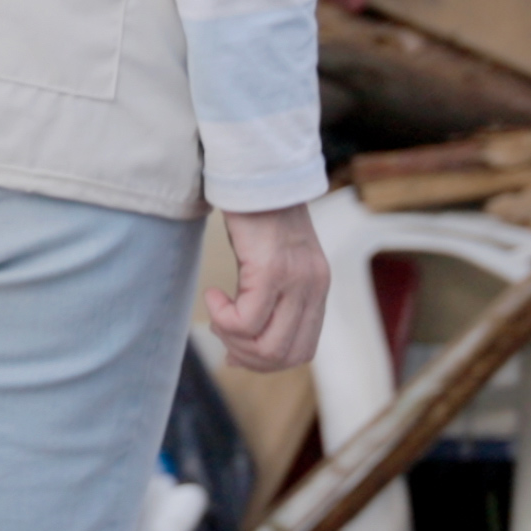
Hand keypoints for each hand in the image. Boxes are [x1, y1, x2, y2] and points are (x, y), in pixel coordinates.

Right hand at [208, 204, 328, 372]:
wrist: (256, 168)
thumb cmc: (256, 211)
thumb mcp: (273, 258)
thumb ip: (270, 294)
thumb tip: (241, 340)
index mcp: (316, 288)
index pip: (302, 350)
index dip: (265, 361)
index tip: (234, 349)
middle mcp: (313, 287)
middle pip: (286, 356)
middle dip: (247, 356)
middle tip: (221, 332)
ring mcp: (296, 280)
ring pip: (268, 345)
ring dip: (233, 339)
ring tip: (216, 313)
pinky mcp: (271, 269)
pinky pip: (247, 320)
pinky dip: (223, 318)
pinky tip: (213, 296)